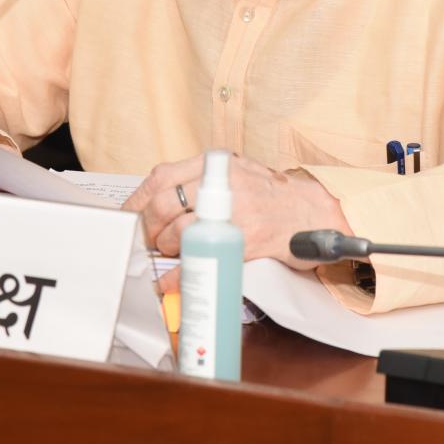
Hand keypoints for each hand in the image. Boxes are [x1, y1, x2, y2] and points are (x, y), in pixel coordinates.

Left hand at [122, 153, 351, 291]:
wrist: (314, 212)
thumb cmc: (274, 197)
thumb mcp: (238, 173)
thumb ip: (203, 181)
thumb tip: (160, 204)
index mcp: (218, 163)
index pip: (162, 177)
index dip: (138, 200)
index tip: (129, 216)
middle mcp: (225, 182)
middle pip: (165, 203)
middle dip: (149, 227)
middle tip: (149, 241)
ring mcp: (237, 210)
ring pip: (181, 230)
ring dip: (164, 248)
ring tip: (168, 253)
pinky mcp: (248, 239)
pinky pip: (203, 258)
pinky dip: (180, 273)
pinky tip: (171, 280)